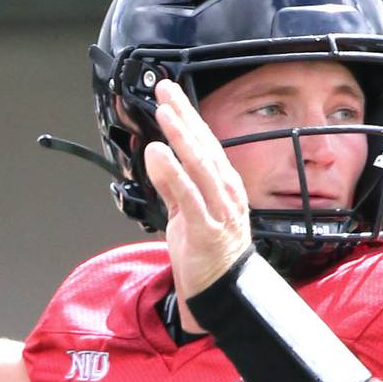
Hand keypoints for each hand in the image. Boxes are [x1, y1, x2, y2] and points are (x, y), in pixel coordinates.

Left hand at [144, 79, 251, 308]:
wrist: (223, 291)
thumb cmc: (207, 251)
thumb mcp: (185, 211)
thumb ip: (172, 183)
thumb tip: (156, 154)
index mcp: (223, 185)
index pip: (205, 143)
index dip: (188, 116)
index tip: (170, 94)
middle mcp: (226, 192)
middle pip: (204, 146)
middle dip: (184, 116)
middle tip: (165, 90)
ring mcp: (219, 209)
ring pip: (200, 165)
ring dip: (181, 136)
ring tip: (164, 113)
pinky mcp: (206, 229)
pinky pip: (189, 196)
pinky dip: (174, 173)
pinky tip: (160, 154)